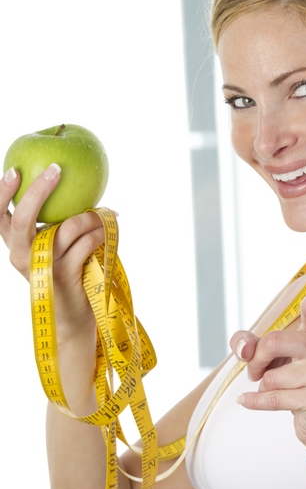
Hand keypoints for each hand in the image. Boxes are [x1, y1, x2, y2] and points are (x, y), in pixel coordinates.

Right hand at [0, 165, 105, 339]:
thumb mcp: (56, 249)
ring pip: (68, 227)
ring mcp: (43, 267)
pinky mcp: (65, 276)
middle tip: (56, 170)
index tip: (14, 171)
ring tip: (107, 214)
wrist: (74, 318)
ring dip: (92, 216)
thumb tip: (77, 188)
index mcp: (17, 247)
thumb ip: (57, 225)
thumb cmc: (68, 275)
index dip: (2, 194)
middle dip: (38, 191)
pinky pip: (87, 242)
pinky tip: (111, 229)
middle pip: (23, 219)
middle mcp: (22, 257)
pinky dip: (101, 233)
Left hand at [229, 295, 305, 451]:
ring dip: (264, 387)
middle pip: (273, 342)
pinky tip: (246, 400)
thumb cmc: (302, 384)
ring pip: (271, 377)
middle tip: (257, 371)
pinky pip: (273, 398)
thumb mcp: (279, 357)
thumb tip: (244, 350)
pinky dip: (254, 401)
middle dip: (256, 361)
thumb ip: (253, 344)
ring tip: (279, 390)